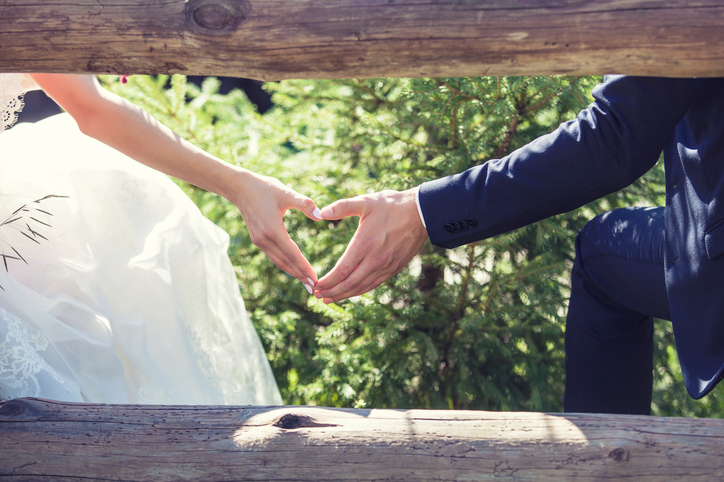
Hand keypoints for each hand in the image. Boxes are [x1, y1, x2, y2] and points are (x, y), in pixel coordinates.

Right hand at [233, 169, 321, 291]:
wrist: (241, 188)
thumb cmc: (266, 188)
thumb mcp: (287, 192)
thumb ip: (305, 204)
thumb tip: (321, 216)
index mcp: (273, 230)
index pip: (293, 254)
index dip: (304, 268)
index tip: (315, 280)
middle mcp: (265, 239)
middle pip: (286, 262)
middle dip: (300, 276)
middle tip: (314, 288)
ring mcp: (260, 241)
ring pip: (279, 261)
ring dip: (293, 272)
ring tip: (306, 282)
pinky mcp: (258, 240)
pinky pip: (274, 256)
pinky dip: (284, 264)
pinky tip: (293, 269)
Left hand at [314, 187, 427, 302]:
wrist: (422, 213)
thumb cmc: (391, 205)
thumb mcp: (366, 201)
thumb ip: (342, 207)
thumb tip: (321, 212)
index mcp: (365, 244)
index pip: (342, 270)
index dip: (328, 281)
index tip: (315, 285)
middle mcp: (375, 259)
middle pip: (350, 283)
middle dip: (332, 292)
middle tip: (317, 296)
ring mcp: (386, 266)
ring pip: (362, 287)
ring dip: (344, 295)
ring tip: (329, 298)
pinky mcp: (394, 268)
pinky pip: (374, 284)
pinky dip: (360, 291)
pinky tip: (352, 291)